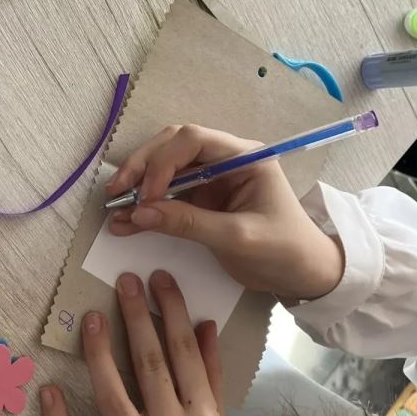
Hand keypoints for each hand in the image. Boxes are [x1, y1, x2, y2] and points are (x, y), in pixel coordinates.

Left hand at [40, 270, 229, 415]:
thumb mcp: (217, 415)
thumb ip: (211, 371)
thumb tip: (204, 324)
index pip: (185, 353)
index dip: (172, 312)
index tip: (158, 279)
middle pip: (151, 367)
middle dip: (137, 319)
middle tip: (125, 282)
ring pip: (113, 399)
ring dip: (100, 354)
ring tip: (93, 317)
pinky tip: (49, 389)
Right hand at [105, 124, 343, 302]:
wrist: (303, 275)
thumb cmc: (284, 251)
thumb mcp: (238, 238)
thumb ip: (189, 223)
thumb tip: (139, 212)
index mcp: (244, 157)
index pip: (194, 140)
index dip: (164, 162)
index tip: (147, 194)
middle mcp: (225, 160)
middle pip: (173, 148)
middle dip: (143, 168)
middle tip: (116, 193)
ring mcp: (212, 179)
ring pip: (164, 170)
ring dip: (138, 188)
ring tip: (114, 210)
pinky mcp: (202, 200)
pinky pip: (166, 197)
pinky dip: (145, 208)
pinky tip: (124, 223)